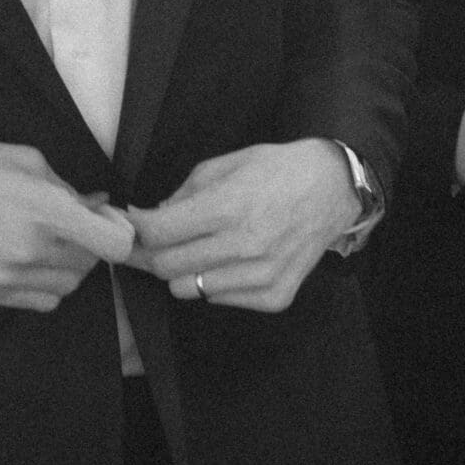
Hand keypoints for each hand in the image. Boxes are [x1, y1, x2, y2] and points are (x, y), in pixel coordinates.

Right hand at [0, 137, 135, 311]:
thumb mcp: (24, 159)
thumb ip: (66, 188)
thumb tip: (96, 206)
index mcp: (45, 209)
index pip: (113, 244)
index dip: (119, 233)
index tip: (107, 222)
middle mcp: (32, 248)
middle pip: (92, 264)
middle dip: (88, 243)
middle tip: (68, 224)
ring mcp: (10, 276)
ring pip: (69, 286)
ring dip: (68, 266)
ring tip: (46, 242)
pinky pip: (43, 301)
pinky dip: (46, 284)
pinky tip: (29, 260)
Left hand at [128, 140, 355, 312]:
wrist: (332, 189)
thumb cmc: (275, 170)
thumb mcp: (225, 165)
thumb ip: (184, 194)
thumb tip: (152, 218)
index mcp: (228, 206)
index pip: (159, 233)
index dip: (137, 230)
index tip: (132, 225)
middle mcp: (244, 245)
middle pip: (167, 267)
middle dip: (151, 254)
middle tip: (154, 243)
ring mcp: (262, 275)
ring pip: (189, 289)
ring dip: (183, 271)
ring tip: (196, 249)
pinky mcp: (275, 296)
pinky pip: (220, 300)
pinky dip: (214, 283)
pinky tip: (227, 262)